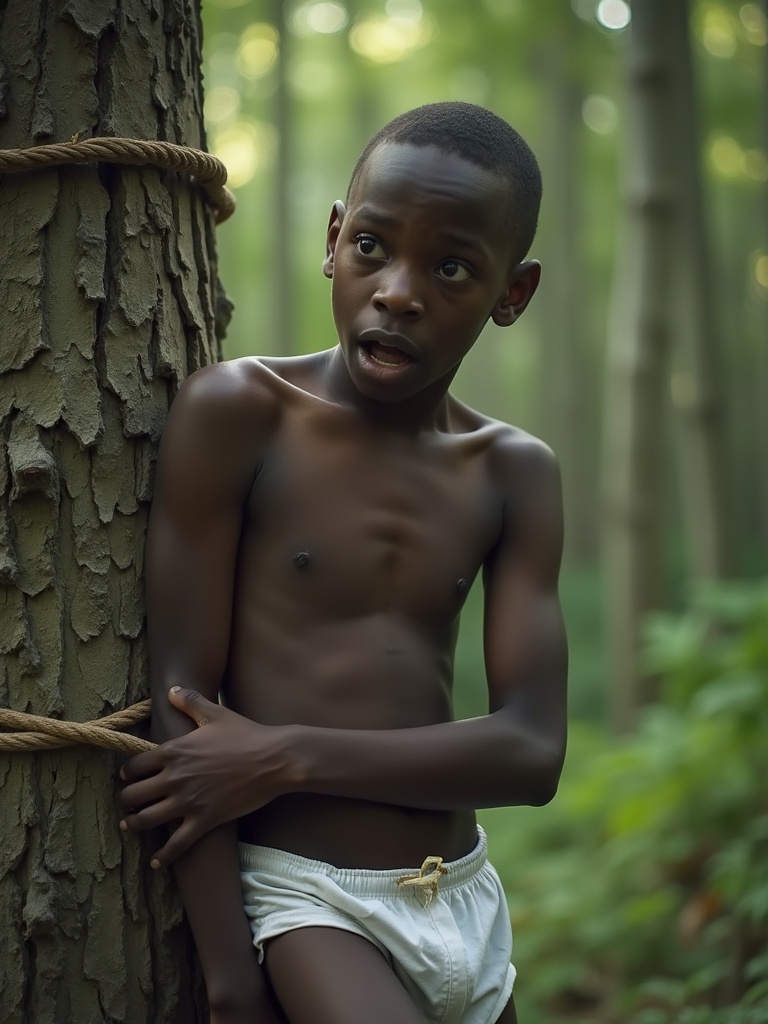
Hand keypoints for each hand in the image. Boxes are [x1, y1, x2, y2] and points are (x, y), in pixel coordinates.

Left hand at [118, 687, 285, 866]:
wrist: (274, 759)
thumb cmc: (245, 734)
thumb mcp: (216, 713)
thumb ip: (190, 701)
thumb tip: (172, 689)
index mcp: (174, 750)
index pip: (134, 766)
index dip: (126, 773)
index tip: (127, 777)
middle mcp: (175, 778)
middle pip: (133, 795)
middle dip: (126, 799)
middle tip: (127, 802)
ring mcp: (188, 802)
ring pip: (146, 820)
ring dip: (134, 825)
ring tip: (129, 826)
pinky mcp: (204, 821)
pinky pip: (177, 844)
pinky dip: (163, 856)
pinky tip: (156, 863)